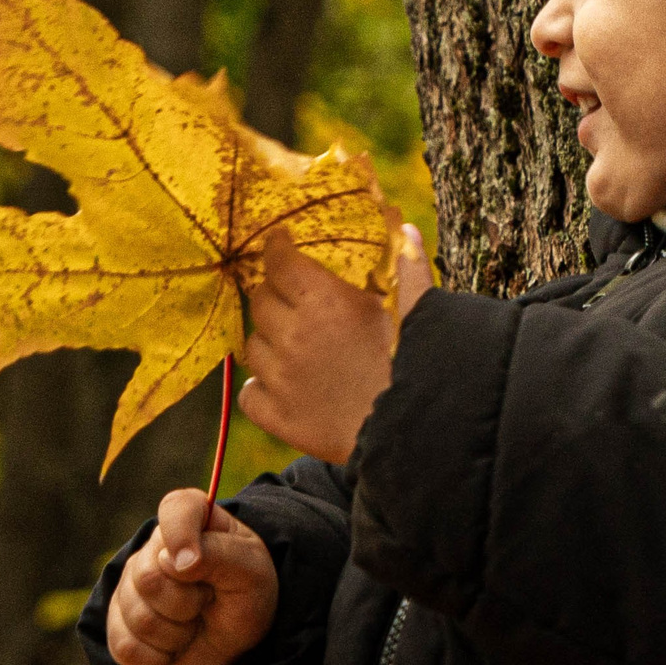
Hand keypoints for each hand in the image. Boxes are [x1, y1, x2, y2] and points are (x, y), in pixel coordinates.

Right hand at [105, 487, 278, 664]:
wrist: (238, 639)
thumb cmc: (247, 593)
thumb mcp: (251, 571)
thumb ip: (218, 554)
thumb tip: (171, 560)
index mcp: (191, 521)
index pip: (175, 508)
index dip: (181, 536)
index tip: (193, 566)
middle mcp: (153, 550)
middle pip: (148, 578)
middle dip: (187, 603)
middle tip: (207, 601)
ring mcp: (130, 588)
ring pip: (138, 618)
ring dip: (177, 634)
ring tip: (194, 623)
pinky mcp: (120, 626)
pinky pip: (125, 648)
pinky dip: (159, 658)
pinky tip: (175, 646)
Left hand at [240, 224, 433, 464]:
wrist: (413, 436)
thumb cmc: (417, 369)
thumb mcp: (416, 312)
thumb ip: (407, 268)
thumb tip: (404, 228)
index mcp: (326, 303)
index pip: (280, 262)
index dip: (276, 248)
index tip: (279, 242)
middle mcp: (294, 336)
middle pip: (260, 301)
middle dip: (273, 293)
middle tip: (291, 297)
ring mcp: (281, 379)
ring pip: (252, 345)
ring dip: (268, 340)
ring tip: (292, 345)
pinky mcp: (278, 417)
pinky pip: (248, 394)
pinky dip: (258, 387)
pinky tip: (278, 384)